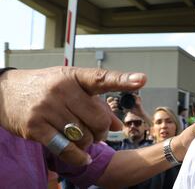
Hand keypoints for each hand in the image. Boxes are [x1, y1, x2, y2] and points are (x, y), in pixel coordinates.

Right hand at [0, 66, 145, 165]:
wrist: (5, 91)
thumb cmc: (45, 87)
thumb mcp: (71, 87)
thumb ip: (96, 104)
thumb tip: (118, 126)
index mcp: (73, 77)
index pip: (101, 78)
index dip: (123, 80)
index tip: (141, 80)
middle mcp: (61, 91)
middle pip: (99, 119)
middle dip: (103, 131)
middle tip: (98, 132)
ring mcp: (48, 110)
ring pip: (84, 136)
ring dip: (89, 143)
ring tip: (83, 138)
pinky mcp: (36, 129)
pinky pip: (66, 149)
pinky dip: (79, 157)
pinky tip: (83, 157)